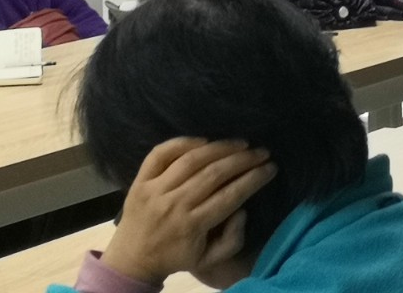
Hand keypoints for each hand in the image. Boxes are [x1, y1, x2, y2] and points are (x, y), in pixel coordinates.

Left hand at [100, 138, 276, 283]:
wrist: (132, 258)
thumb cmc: (175, 256)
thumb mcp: (207, 260)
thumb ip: (232, 240)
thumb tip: (242, 210)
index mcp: (192, 226)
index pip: (230, 196)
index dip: (254, 178)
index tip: (270, 167)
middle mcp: (174, 204)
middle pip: (214, 173)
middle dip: (243, 159)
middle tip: (261, 151)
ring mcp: (155, 189)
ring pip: (191, 160)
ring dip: (220, 147)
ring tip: (240, 143)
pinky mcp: (141, 180)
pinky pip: (161, 153)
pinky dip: (182, 142)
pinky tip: (203, 140)